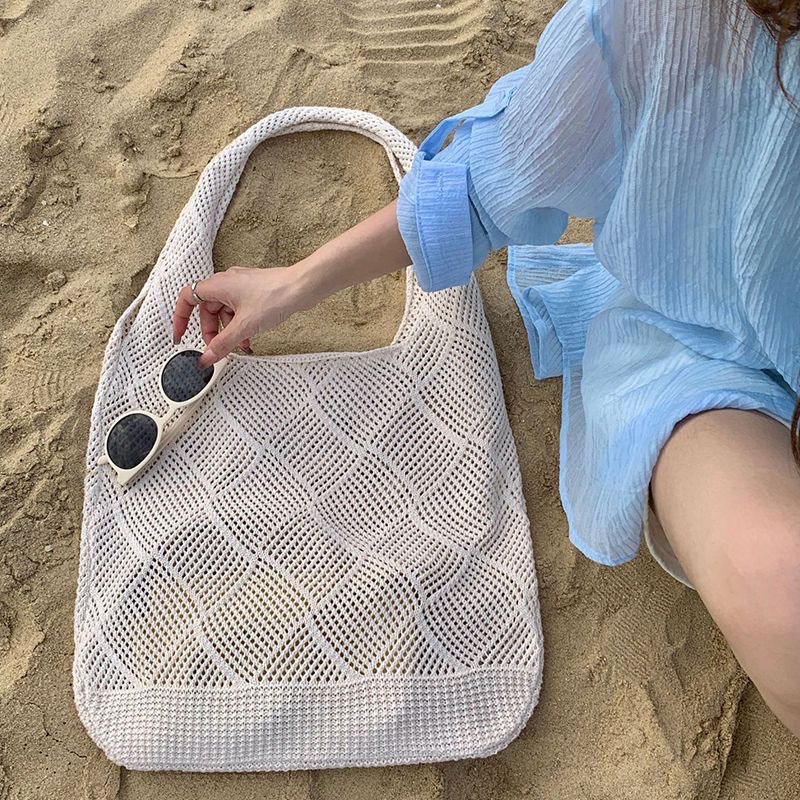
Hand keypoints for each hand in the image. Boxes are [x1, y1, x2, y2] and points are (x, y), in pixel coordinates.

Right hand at [172, 266, 312, 367]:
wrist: (303, 287)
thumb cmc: (275, 295)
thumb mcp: (245, 326)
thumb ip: (223, 344)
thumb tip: (207, 357)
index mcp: (217, 285)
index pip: (187, 298)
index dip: (180, 318)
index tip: (180, 336)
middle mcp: (227, 283)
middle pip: (207, 311)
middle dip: (212, 332)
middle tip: (219, 349)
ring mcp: (241, 288)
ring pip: (225, 313)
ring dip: (229, 332)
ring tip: (240, 347)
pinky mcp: (254, 293)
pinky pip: (239, 312)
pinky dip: (240, 326)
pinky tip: (249, 340)